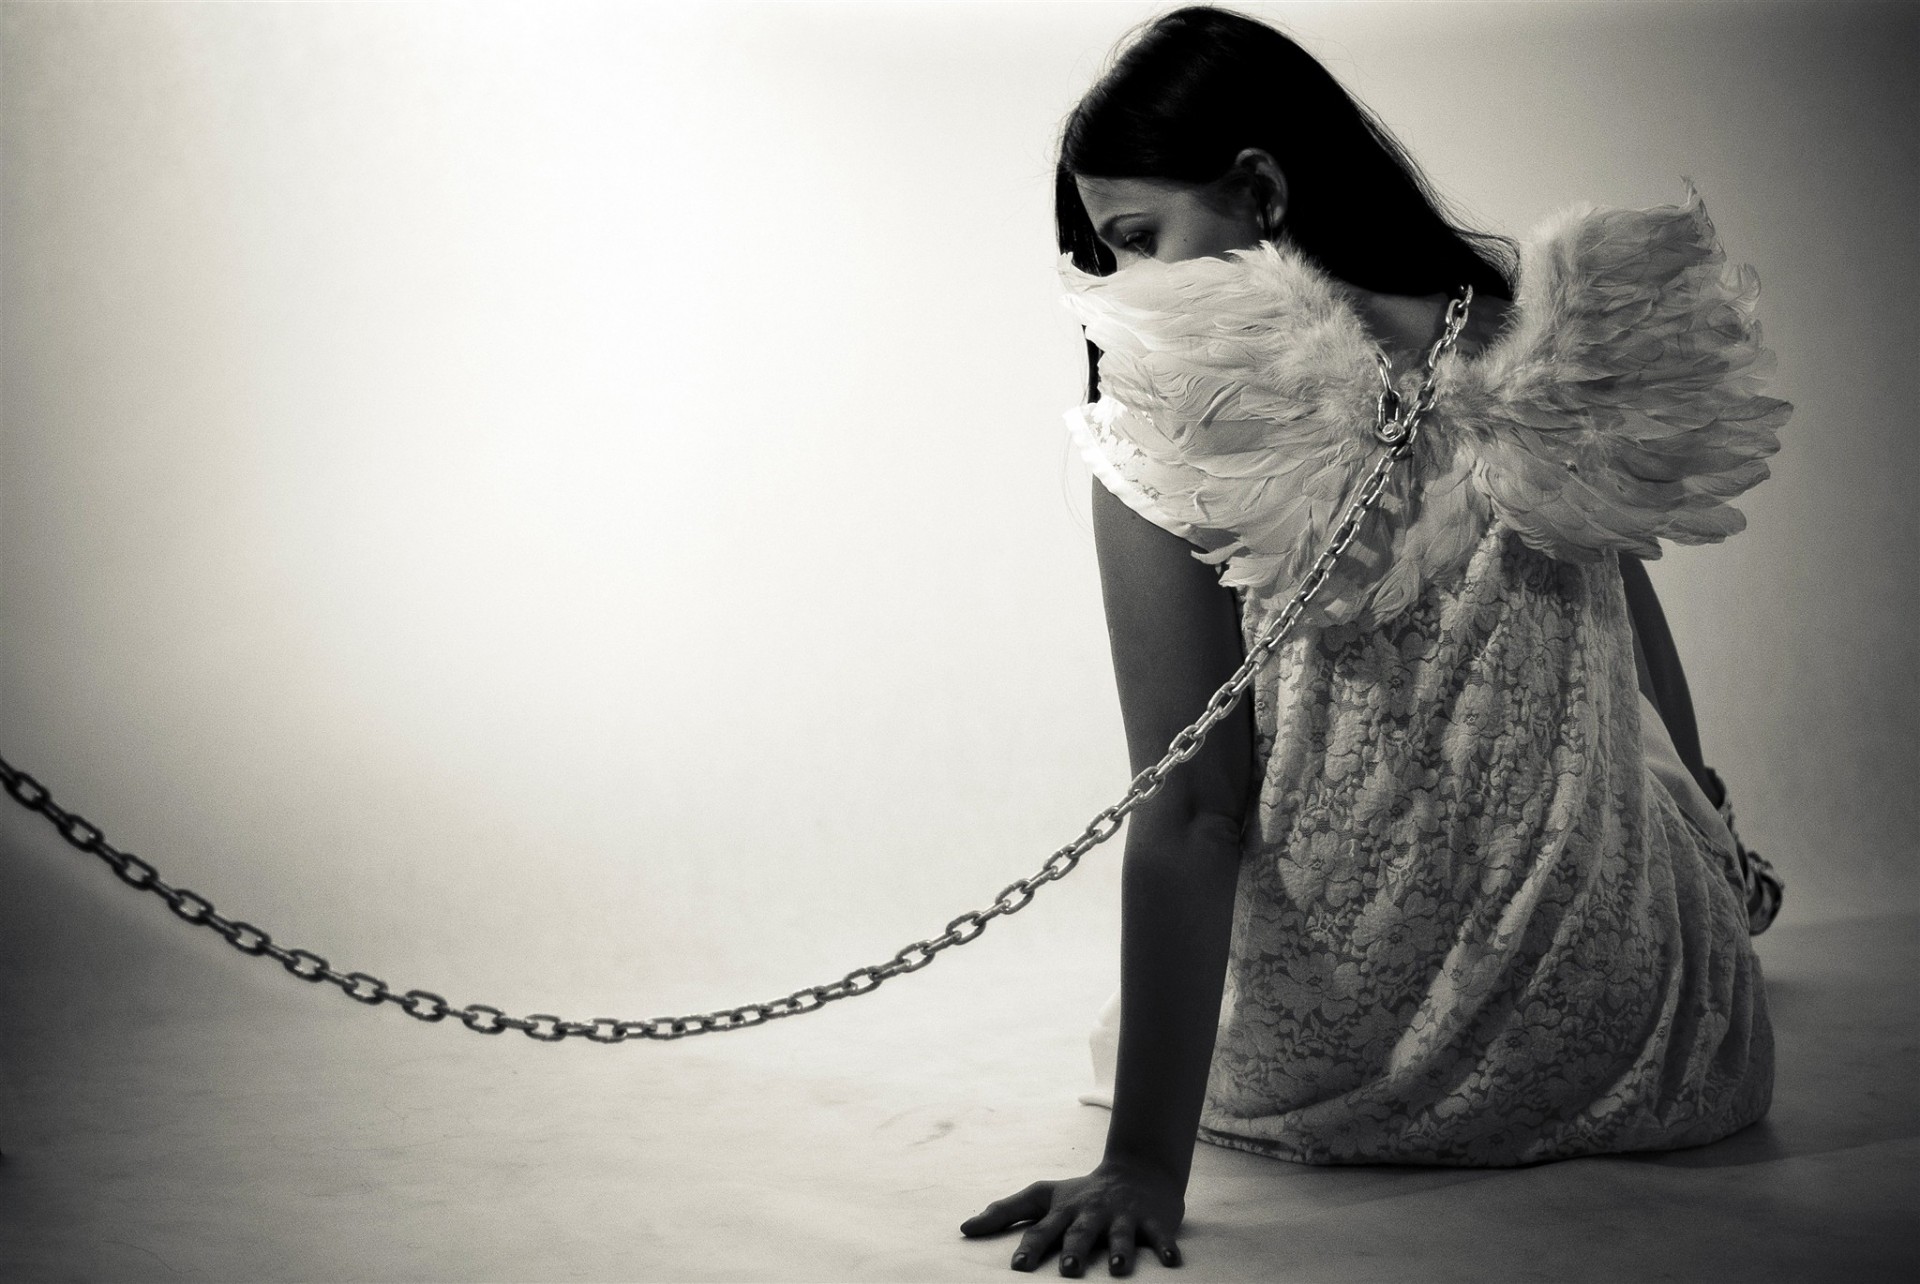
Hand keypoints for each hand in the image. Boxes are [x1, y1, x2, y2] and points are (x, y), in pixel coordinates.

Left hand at [960, 1157, 1184, 1275]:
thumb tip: (963, 1229)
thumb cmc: (1083, 1193)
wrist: (1139, 1169)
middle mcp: (1091, 1213)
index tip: (1019, 1266)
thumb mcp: (1044, 1196)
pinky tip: (1171, 1262)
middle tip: (1068, 1270)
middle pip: (1080, 1232)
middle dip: (1074, 1249)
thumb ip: (1005, 1211)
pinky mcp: (1153, 1219)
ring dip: (1119, 1250)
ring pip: (1120, 1234)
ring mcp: (1123, 1215)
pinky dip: (1166, 1247)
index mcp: (1064, 1210)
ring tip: (1116, 1268)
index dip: (1031, 1246)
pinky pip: (1160, 1234)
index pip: (1042, 1228)